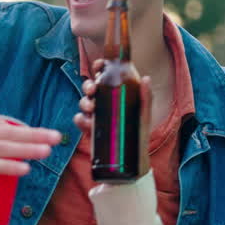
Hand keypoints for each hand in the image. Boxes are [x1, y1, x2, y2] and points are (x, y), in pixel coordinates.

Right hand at [74, 58, 151, 179]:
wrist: (132, 158)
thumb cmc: (139, 131)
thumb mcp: (144, 113)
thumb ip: (145, 97)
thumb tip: (145, 78)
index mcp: (114, 92)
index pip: (104, 74)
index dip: (99, 67)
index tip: (99, 66)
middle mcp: (102, 101)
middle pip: (90, 87)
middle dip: (88, 85)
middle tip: (93, 90)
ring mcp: (95, 115)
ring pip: (83, 102)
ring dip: (84, 102)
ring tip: (92, 108)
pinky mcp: (89, 129)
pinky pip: (79, 120)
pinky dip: (80, 120)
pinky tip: (87, 123)